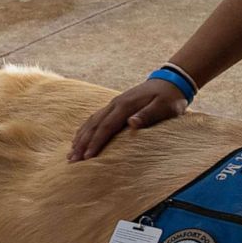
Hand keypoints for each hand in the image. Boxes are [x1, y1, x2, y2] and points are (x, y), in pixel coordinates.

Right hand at [69, 78, 188, 160]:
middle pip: (94, 125)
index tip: (87, 158)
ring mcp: (114, 104)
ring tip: (71, 153)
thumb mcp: (164, 107)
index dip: (96, 143)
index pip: (106, 127)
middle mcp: (115, 104)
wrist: (170, 81)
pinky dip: (85, 129)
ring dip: (81, 137)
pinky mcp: (115, 106)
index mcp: (125, 105)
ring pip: (92, 121)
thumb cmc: (169, 98)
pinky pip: (95, 118)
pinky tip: (80, 138)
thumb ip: (148, 115)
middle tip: (72, 160)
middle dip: (82, 143)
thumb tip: (131, 123)